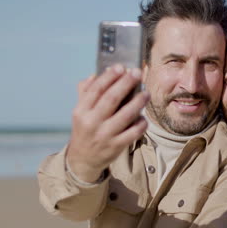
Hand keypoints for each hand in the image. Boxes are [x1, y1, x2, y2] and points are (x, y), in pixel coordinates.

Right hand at [66, 64, 149, 181]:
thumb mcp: (80, 112)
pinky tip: (143, 117)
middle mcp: (92, 122)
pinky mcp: (116, 146)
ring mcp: (104, 135)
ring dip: (138, 102)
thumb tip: (96, 75)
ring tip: (146, 93)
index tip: (121, 67)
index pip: (96, 90)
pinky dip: (140, 123)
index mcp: (81, 111)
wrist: (83, 160)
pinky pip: (133, 132)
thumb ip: (86, 92)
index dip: (109, 77)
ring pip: (125, 115)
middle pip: (111, 99)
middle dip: (125, 84)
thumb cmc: (85, 129)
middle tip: (136, 73)